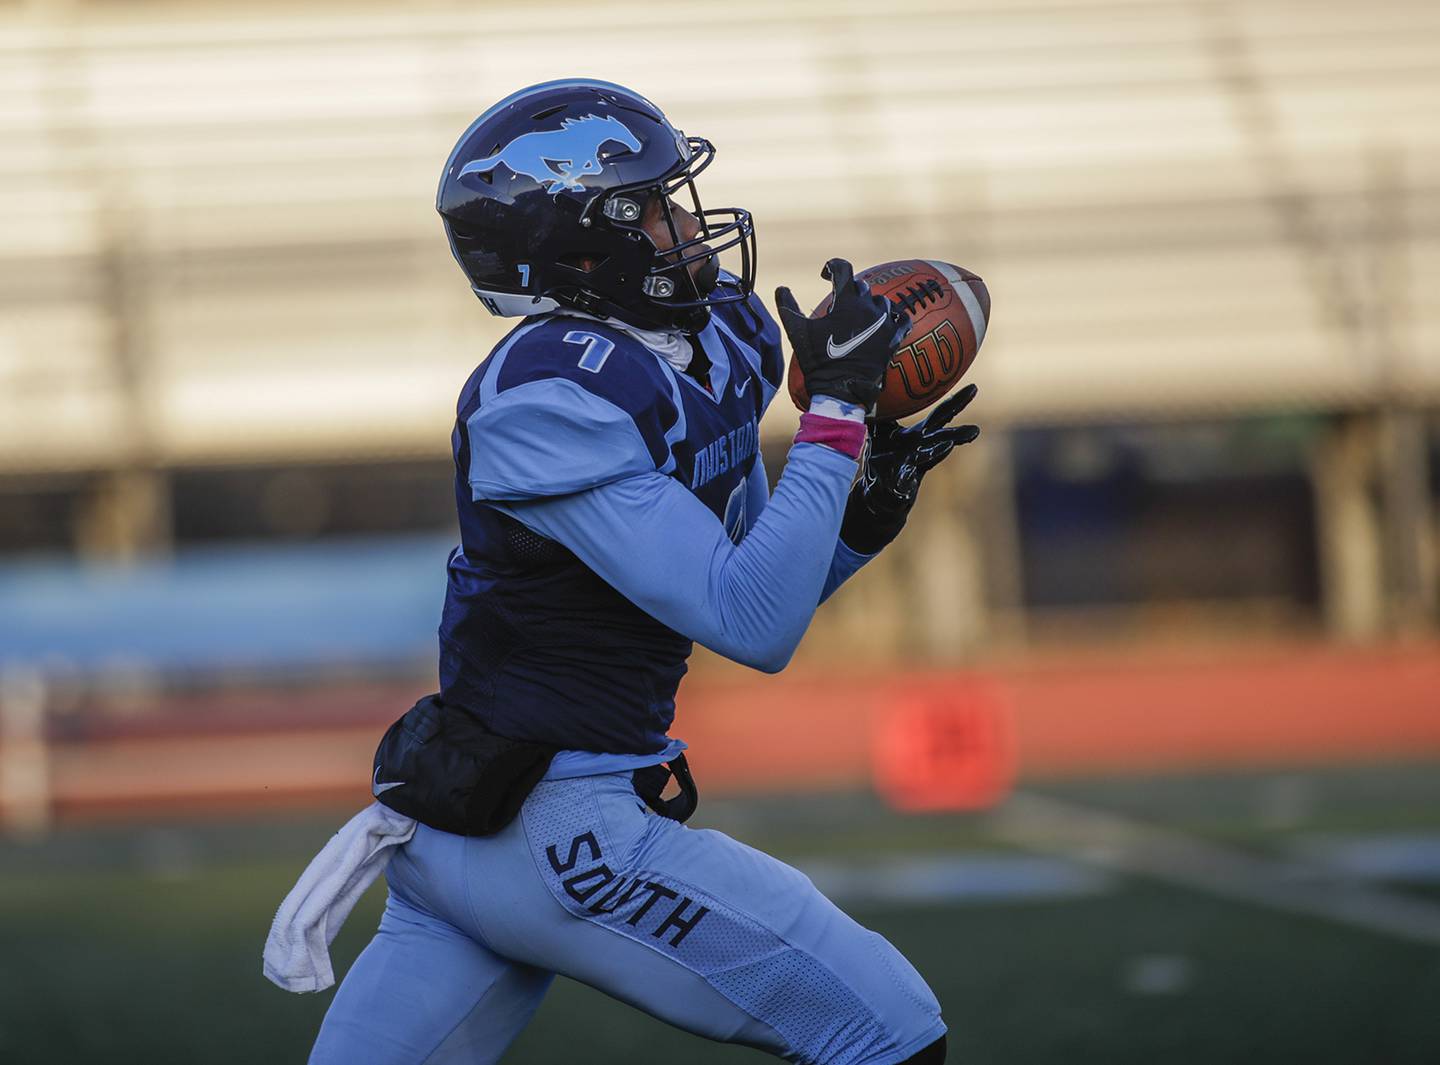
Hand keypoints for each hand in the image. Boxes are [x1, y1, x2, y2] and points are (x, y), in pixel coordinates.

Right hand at [775, 258, 910, 409]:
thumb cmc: (818, 361)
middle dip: (849, 291)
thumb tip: (781, 288)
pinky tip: (887, 322)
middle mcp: (868, 307)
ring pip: (882, 301)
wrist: (840, 390)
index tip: (826, 274)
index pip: (843, 268)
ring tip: (860, 316)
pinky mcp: (893, 339)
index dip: (833, 266)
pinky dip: (895, 318)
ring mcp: (884, 323)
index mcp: (846, 302)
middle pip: (861, 286)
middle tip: (839, 305)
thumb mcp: (797, 332)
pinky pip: (902, 319)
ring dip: (870, 304)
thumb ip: (787, 307)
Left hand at [839, 384, 980, 553]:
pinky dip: (904, 479)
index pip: (941, 415)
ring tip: (949, 447)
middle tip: (976, 430)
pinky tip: (905, 479)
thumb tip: (875, 381)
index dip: (957, 402)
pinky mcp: (900, 482)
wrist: (879, 488)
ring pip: (928, 458)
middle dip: (959, 433)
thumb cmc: (886, 454)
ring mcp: (913, 466)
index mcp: (921, 434)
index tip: (975, 388)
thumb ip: (884, 409)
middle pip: (943, 438)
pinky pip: (902, 480)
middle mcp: (922, 449)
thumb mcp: (882, 429)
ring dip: (937, 452)